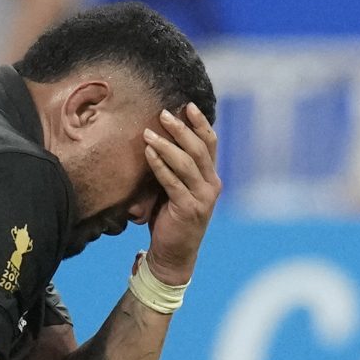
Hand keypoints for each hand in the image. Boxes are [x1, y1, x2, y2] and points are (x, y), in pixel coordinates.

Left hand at [142, 103, 219, 284]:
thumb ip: (174, 169)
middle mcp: (212, 185)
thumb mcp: (176, 189)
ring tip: (148, 132)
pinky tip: (148, 153)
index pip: (210, 144)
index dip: (200, 124)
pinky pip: (172, 182)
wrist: (173, 254)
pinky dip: (160, 165)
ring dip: (167, 145)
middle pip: (199, 149)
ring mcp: (202, 198)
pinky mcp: (188, 209)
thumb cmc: (170, 218)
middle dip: (182, 129)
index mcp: (211, 177)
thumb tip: (156, 137)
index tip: (188, 106)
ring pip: (186, 163)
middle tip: (164, 113)